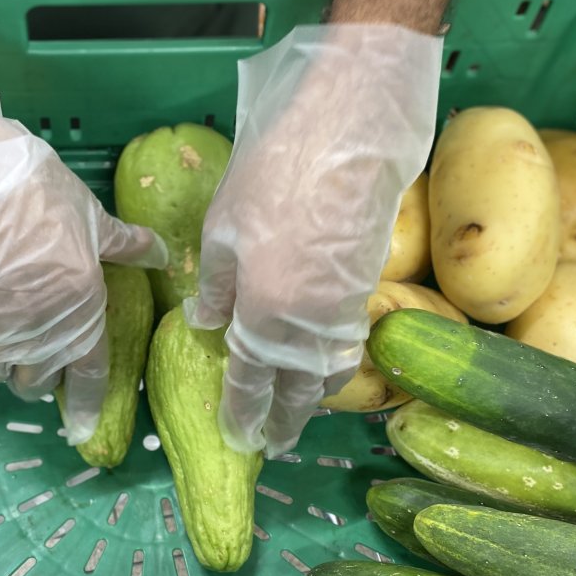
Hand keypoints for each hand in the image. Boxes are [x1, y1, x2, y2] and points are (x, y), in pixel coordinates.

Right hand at [0, 103, 166, 444]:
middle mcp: (41, 335)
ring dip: (6, 364)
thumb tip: (160, 254)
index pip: (89, 374)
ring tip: (7, 338)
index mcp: (83, 312)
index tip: (83, 434)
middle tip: (41, 357)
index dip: (87, 406)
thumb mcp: (90, 216)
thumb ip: (124, 245)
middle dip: (41, 378)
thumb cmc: (37, 195)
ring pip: (0, 374)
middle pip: (38, 383)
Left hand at [184, 24, 441, 456]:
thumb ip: (215, 283)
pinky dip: (335, 363)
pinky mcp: (368, 282)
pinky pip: (347, 342)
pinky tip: (325, 364)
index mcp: (262, 311)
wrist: (353, 130)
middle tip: (275, 445)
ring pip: (327, 370)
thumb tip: (206, 323)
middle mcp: (306, 322)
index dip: (243, 411)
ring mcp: (343, 306)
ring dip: (312, 397)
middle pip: (295, 388)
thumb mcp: (223, 226)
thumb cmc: (274, 171)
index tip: (240, 438)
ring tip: (299, 414)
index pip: (248, 379)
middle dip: (284, 419)